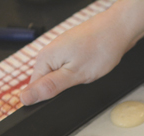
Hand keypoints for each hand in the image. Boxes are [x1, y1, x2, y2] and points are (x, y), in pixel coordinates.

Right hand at [20, 0, 143, 104]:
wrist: (119, 30)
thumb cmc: (100, 48)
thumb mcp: (74, 75)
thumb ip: (49, 87)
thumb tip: (24, 97)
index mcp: (44, 59)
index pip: (34, 88)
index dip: (47, 97)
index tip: (65, 94)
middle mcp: (50, 53)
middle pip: (47, 82)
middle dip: (64, 89)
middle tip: (80, 81)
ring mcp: (61, 50)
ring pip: (61, 76)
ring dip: (74, 80)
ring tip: (86, 72)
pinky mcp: (72, 50)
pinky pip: (70, 68)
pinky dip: (80, 72)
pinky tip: (90, 68)